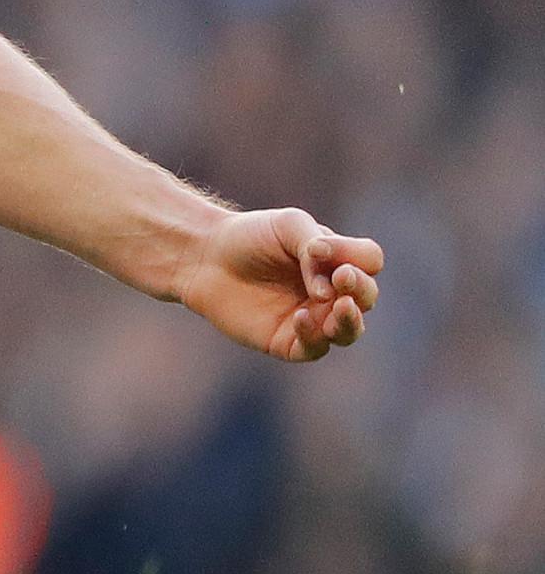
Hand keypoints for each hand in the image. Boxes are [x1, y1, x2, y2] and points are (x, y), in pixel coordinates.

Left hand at [170, 208, 380, 361]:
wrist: (204, 256)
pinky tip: (301, 316)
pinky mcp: (288, 341)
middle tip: (341, 278)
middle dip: (360, 290)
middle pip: (366, 298)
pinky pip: (313, 348)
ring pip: (348, 331)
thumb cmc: (250, 236)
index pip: (369, 263)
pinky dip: (314, 335)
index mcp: (337, 262)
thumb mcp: (288, 225)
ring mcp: (313, 318)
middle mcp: (331, 293)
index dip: (358, 260)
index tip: (322, 251)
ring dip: (349, 321)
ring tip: (338, 306)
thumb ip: (318, 245)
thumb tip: (331, 284)